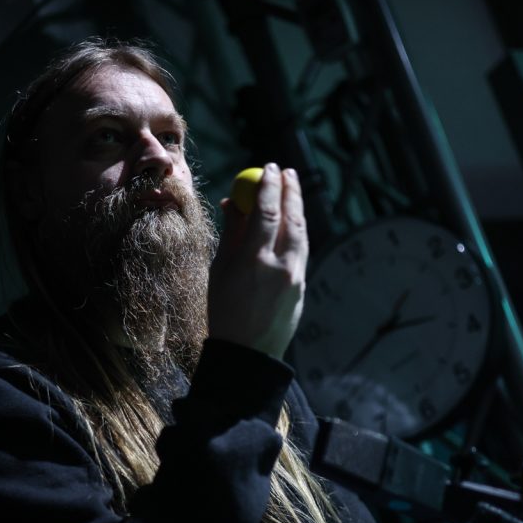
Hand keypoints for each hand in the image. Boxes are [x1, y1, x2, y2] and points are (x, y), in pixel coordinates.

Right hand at [207, 163, 307, 359]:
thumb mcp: (220, 270)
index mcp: (254, 261)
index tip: (267, 168)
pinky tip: (291, 220)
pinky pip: (301, 250)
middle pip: (292, 218)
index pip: (267, 213)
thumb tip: (233, 201)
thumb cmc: (224, 310)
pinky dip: (297, 230)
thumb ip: (231, 233)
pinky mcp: (302, 287)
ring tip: (291, 188)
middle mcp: (281, 267)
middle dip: (290, 191)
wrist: (247, 353)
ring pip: (301, 233)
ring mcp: (296, 278)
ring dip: (297, 207)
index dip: (268, 186)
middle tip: (285, 172)